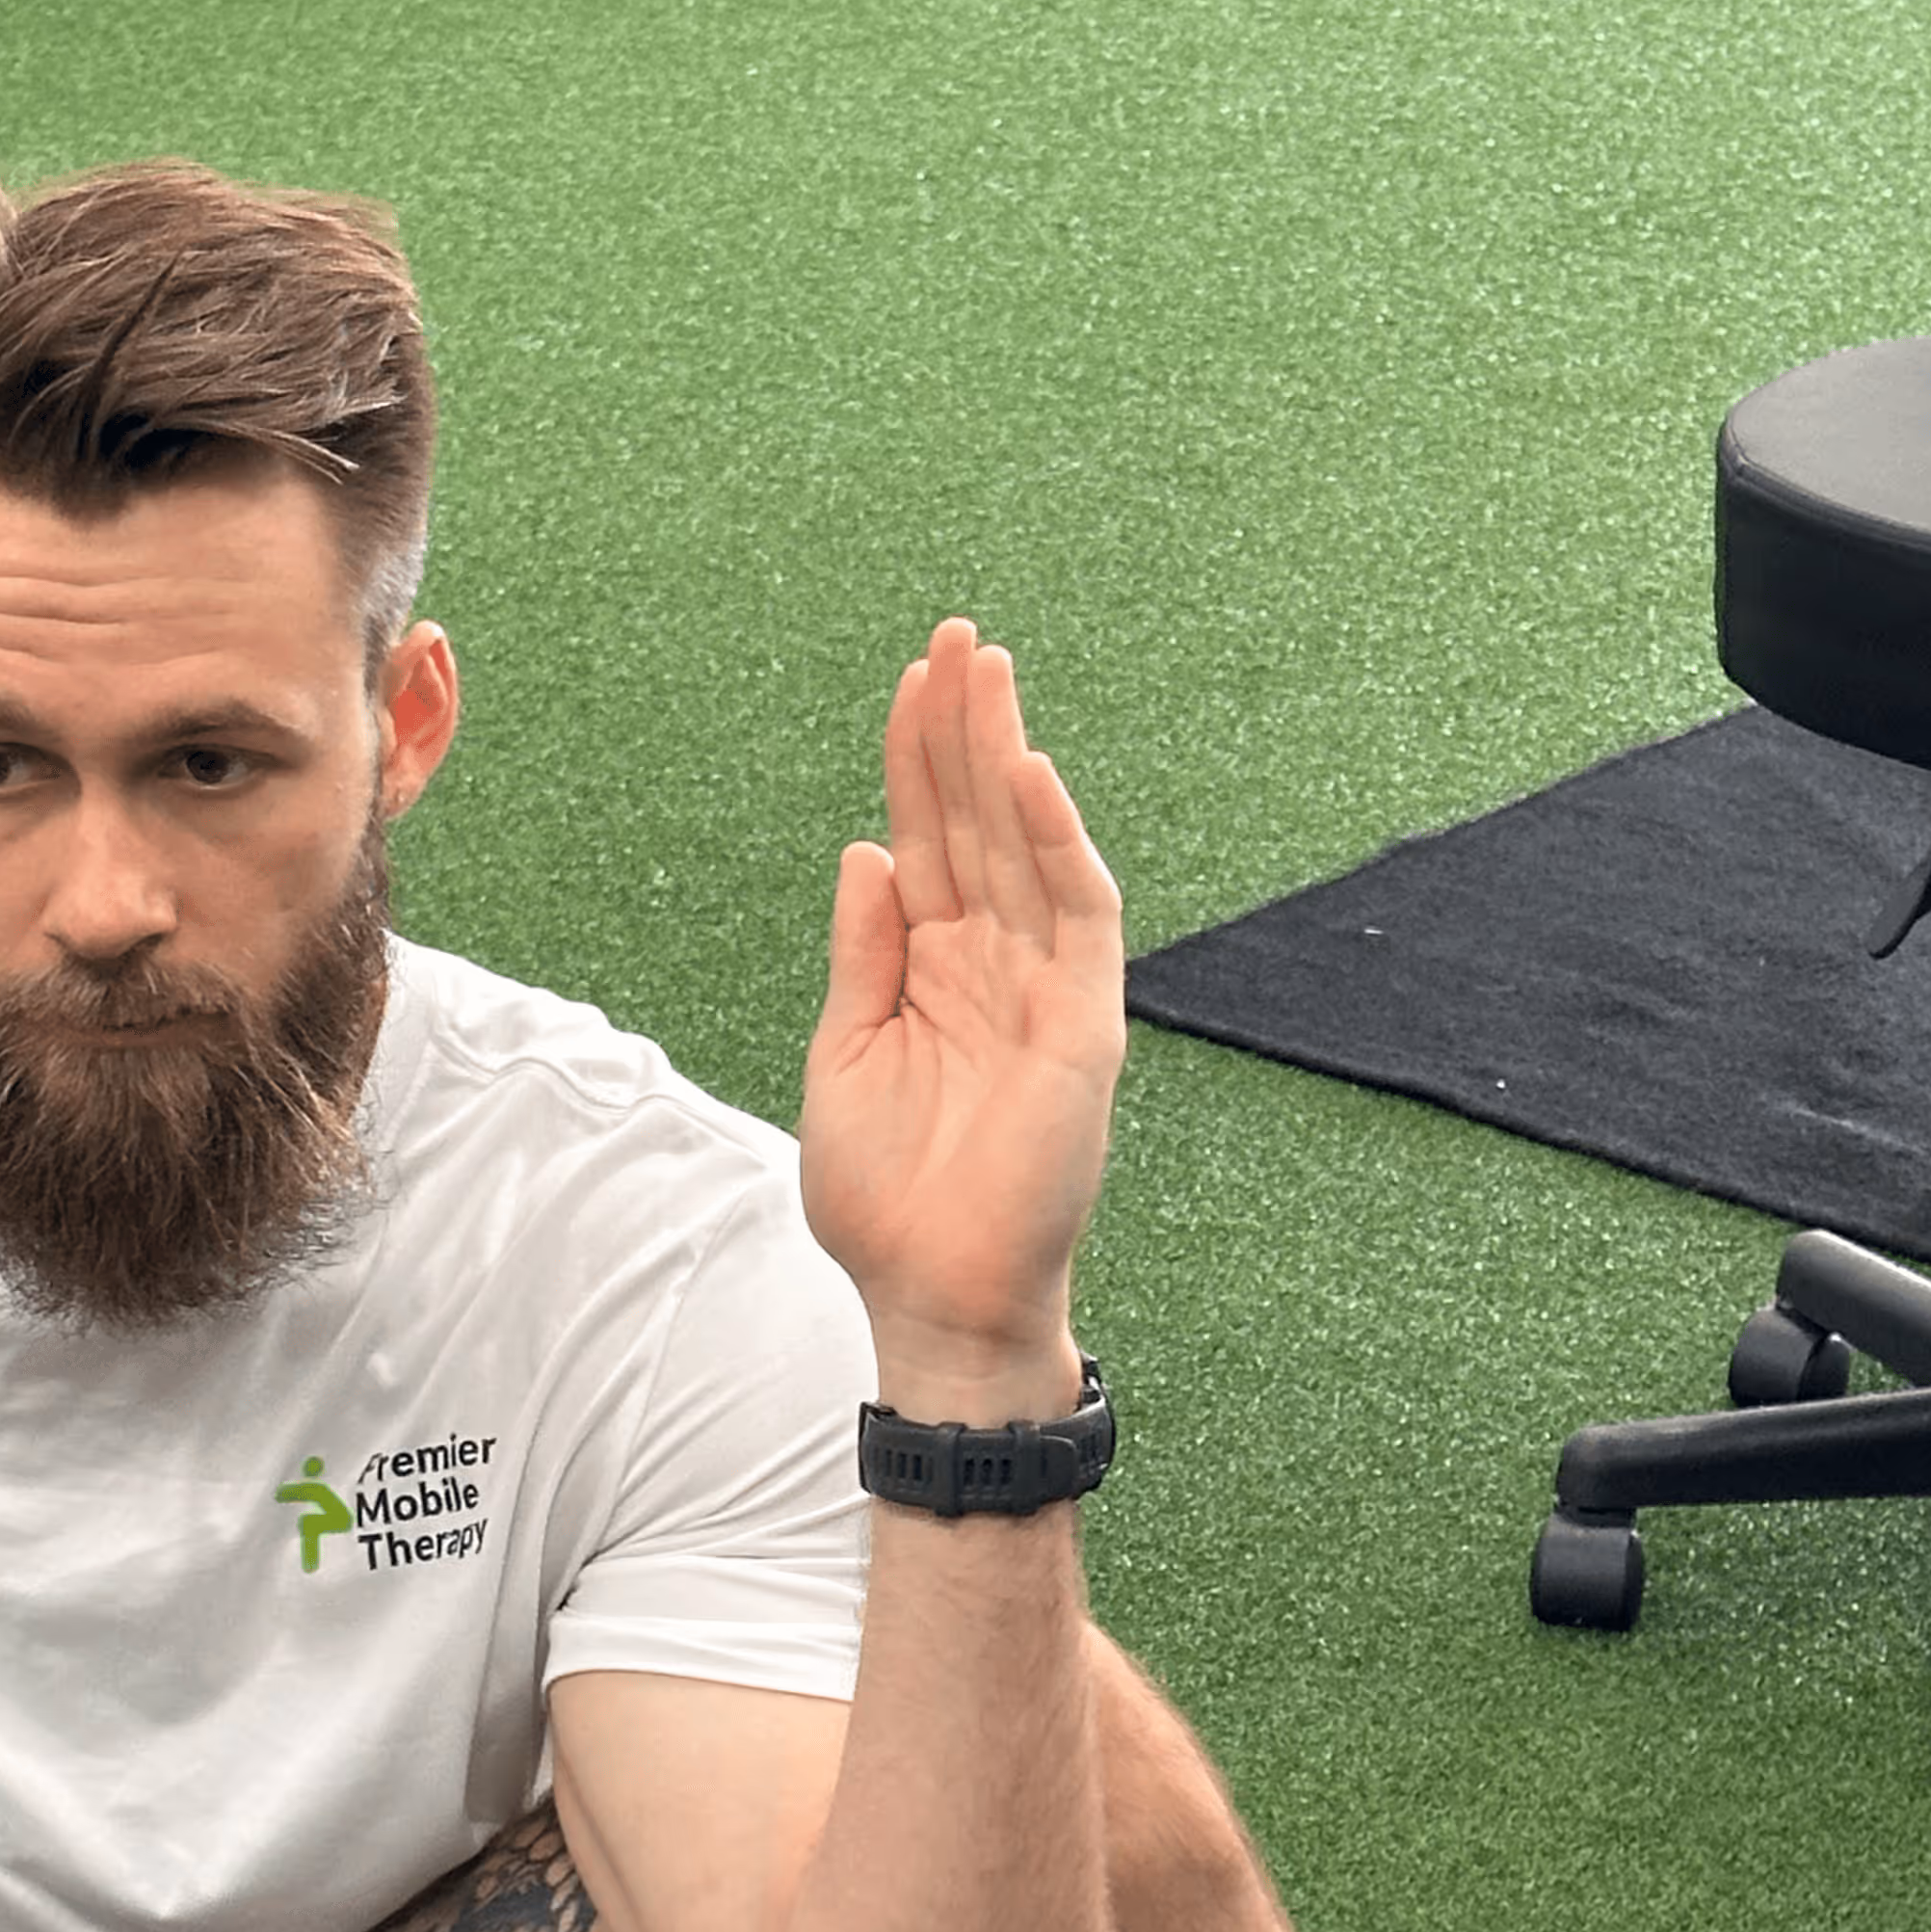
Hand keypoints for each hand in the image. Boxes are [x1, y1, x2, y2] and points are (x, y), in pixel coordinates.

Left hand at [799, 621, 1125, 1383]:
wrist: (935, 1295)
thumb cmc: (887, 1200)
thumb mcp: (846, 1055)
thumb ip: (863, 954)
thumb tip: (865, 850)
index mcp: (931, 970)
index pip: (929, 839)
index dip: (918, 760)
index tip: (912, 679)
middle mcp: (992, 964)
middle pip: (979, 822)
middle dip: (965, 728)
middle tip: (957, 636)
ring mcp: (1042, 989)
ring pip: (1026, 846)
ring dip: (1007, 756)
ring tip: (986, 669)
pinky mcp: (1084, 1025)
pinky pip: (1078, 915)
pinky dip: (1058, 843)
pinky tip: (1030, 774)